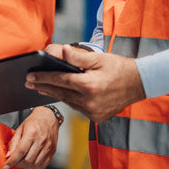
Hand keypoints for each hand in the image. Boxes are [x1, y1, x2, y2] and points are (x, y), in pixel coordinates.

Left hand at [4, 106, 59, 168]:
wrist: (49, 117)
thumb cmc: (34, 121)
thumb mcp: (20, 128)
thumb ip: (13, 142)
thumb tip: (9, 155)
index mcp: (32, 133)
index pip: (20, 151)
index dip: (12, 161)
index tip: (6, 165)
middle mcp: (41, 140)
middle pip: (27, 159)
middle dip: (18, 164)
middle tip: (13, 162)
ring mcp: (48, 147)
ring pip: (35, 164)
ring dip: (25, 166)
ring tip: (21, 162)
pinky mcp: (52, 151)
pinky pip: (43, 164)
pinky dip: (35, 166)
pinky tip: (30, 162)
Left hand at [25, 44, 145, 122]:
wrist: (140, 83)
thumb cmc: (119, 67)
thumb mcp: (99, 58)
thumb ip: (78, 56)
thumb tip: (60, 51)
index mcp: (89, 86)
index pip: (60, 81)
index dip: (43, 77)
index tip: (29, 76)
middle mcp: (90, 102)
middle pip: (60, 93)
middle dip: (43, 86)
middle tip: (28, 82)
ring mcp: (94, 112)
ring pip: (68, 101)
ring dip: (54, 94)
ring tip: (40, 87)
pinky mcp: (97, 118)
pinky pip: (77, 108)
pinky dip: (68, 100)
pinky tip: (60, 94)